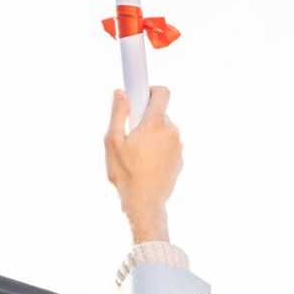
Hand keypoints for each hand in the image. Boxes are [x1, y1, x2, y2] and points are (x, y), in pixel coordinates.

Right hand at [104, 87, 180, 243]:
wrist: (145, 203)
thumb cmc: (126, 174)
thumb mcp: (113, 142)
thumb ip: (118, 114)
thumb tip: (120, 93)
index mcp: (155, 123)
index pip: (162, 92)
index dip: (150, 90)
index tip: (139, 97)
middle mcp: (171, 131)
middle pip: (160, 113)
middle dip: (145, 119)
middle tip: (130, 135)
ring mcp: (178, 145)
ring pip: (164, 130)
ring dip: (151, 135)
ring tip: (137, 154)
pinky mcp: (180, 158)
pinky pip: (168, 145)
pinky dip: (158, 149)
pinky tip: (145, 164)